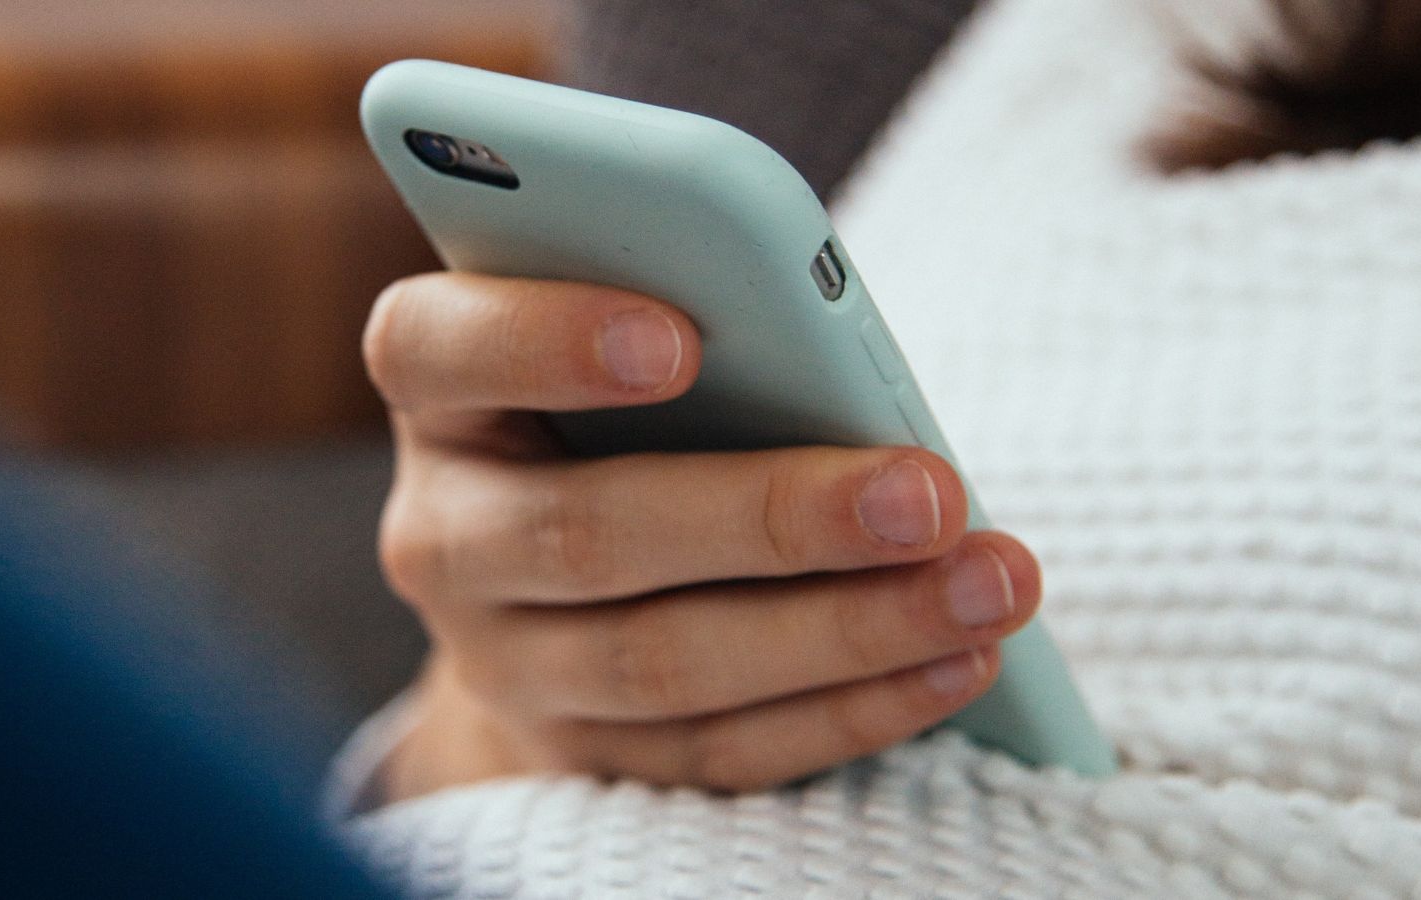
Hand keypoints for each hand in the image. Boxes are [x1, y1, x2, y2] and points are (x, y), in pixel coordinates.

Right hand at [362, 272, 1041, 799]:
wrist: (553, 584)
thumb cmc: (622, 409)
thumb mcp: (621, 334)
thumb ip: (689, 309)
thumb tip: (825, 337)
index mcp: (444, 397)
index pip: (433, 350)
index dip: (541, 339)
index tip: (681, 337)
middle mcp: (446, 535)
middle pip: (584, 534)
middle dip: (771, 517)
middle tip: (927, 494)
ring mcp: (504, 662)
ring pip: (663, 662)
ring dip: (844, 629)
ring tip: (987, 584)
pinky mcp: (583, 754)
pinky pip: (719, 750)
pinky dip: (848, 711)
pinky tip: (955, 663)